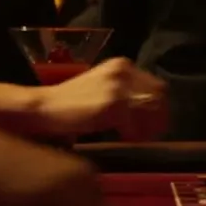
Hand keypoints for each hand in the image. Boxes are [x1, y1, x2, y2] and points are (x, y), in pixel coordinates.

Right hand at [0, 58, 166, 140]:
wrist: (46, 106)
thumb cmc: (72, 102)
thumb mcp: (102, 88)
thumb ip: (124, 92)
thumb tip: (148, 111)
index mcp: (122, 65)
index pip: (157, 85)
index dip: (159, 107)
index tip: (153, 124)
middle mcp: (123, 71)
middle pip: (159, 96)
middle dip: (158, 117)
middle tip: (150, 135)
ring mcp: (118, 87)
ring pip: (150, 110)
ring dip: (147, 127)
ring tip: (136, 139)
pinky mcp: (112, 105)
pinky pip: (135, 124)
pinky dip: (133, 135)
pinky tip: (124, 140)